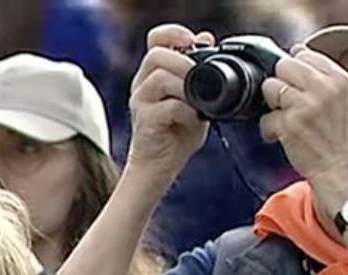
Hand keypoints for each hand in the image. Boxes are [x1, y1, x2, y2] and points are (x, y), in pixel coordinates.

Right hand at [123, 25, 213, 184]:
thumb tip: (206, 39)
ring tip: (199, 101)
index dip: (173, 34)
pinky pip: (167, 107)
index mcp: (153, 74)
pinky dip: (186, 111)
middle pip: (156, 55)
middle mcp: (142, 85)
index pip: (155, 40)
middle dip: (184, 62)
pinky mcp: (145, 122)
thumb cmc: (176, 134)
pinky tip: (194, 120)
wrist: (159, 167)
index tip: (192, 41)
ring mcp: (141, 102)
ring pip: (159, 77)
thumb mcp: (195, 98)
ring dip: (185, 86)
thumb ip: (200, 72)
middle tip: (202, 76)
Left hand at [259, 49, 347, 217]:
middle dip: (281, 84)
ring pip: (270, 87)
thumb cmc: (342, 141)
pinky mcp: (289, 123)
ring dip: (273, 106)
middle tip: (289, 105)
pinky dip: (270, 129)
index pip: (306, 54)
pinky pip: (265, 117)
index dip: (295, 71)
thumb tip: (297, 51)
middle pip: (284, 66)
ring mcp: (305, 104)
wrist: (343, 172)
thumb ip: (323, 77)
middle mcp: (323, 87)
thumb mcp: (345, 100)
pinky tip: (283, 137)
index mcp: (340, 79)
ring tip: (287, 121)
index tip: (296, 87)